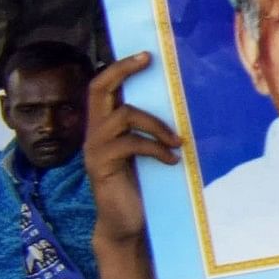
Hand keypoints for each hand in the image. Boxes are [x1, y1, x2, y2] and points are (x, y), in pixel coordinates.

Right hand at [81, 54, 177, 252]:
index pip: (102, 87)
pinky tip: (171, 161)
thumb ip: (152, 131)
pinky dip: (155, 149)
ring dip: (157, 125)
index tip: (146, 55)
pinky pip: (130, 144)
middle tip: (147, 60)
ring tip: (177, 143)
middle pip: (98, 89)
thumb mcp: (148, 152)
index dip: (120, 68)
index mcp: (105, 126)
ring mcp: (95, 148)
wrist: (127, 223)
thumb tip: (184, 106)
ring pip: (124, 115)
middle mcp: (94, 133)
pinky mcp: (100, 165)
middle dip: (122, 70)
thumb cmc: (142, 186)